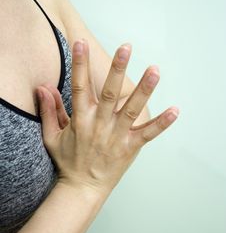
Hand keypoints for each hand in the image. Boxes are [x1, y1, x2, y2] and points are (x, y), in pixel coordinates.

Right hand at [36, 39, 179, 194]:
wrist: (82, 189)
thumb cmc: (68, 161)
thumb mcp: (51, 136)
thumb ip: (49, 110)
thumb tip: (42, 87)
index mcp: (80, 119)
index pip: (79, 87)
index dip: (79, 64)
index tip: (81, 44)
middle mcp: (99, 125)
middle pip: (109, 93)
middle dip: (117, 69)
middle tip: (126, 47)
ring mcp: (116, 136)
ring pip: (131, 109)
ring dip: (144, 90)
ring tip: (155, 70)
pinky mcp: (130, 148)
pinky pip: (147, 134)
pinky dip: (161, 123)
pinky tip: (175, 111)